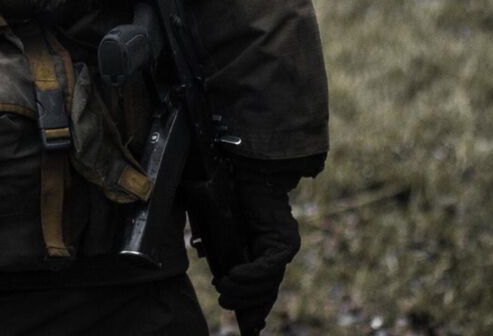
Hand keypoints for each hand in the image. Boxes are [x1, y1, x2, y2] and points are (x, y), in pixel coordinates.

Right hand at [212, 169, 302, 326]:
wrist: (250, 173)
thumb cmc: (234, 197)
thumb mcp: (222, 228)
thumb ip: (220, 247)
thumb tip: (208, 261)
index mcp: (266, 253)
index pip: (264, 289)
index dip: (256, 310)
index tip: (250, 328)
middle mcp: (279, 254)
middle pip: (266, 291)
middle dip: (246, 304)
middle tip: (224, 302)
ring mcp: (285, 249)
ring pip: (267, 283)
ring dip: (243, 290)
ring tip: (224, 289)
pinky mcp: (284, 243)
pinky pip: (268, 267)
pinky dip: (250, 275)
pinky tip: (233, 276)